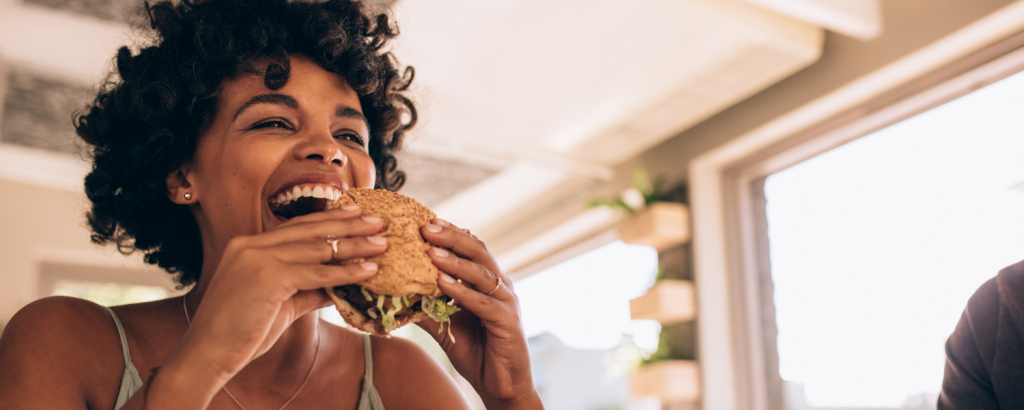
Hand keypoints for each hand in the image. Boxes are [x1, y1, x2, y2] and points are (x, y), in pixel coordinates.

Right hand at [174, 206, 385, 378]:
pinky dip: (346, 272)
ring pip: (318, 248)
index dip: (328, 219)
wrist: (207, 354)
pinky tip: (368, 270)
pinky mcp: (268, 277)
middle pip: (310, 230)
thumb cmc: (240, 333)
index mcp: (248, 246)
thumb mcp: (280, 304)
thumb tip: (339, 286)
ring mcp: (258, 258)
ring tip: (382, 244)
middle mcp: (251, 245)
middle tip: (378, 220)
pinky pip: (317, 272)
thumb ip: (307, 289)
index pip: (296, 227)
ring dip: (354, 246)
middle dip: (348, 224)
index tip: (355, 213)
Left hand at [419, 219, 542, 408]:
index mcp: (488, 282)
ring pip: (481, 273)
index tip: (425, 222)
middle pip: (478, 251)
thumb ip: (428, 308)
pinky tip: (442, 283)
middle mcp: (500, 286)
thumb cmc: (477, 352)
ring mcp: (506, 302)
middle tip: (426, 227)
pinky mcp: (507, 321)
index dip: (450, 233)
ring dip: (455, 261)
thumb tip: (397, 293)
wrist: (501, 385)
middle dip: (451, 237)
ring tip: (431, 251)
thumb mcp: (446, 326)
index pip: (471, 248)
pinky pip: (483, 302)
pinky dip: (462, 291)